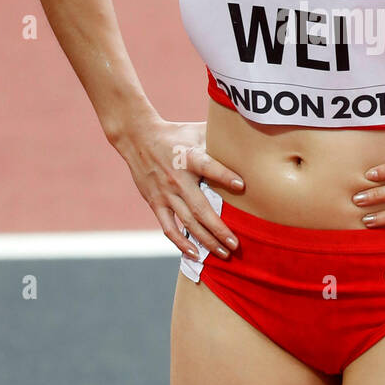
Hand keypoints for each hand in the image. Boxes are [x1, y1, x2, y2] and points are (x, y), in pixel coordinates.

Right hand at [112, 116, 244, 257]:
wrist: (138, 138)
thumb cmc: (175, 134)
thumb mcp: (196, 130)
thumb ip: (219, 136)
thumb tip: (247, 130)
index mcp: (190, 158)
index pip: (208, 166)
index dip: (224, 176)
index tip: (242, 186)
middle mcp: (178, 178)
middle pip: (200, 207)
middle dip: (219, 228)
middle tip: (235, 244)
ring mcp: (166, 193)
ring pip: (188, 221)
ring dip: (206, 240)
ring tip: (223, 253)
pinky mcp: (155, 202)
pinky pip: (168, 227)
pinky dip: (181, 242)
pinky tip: (195, 254)